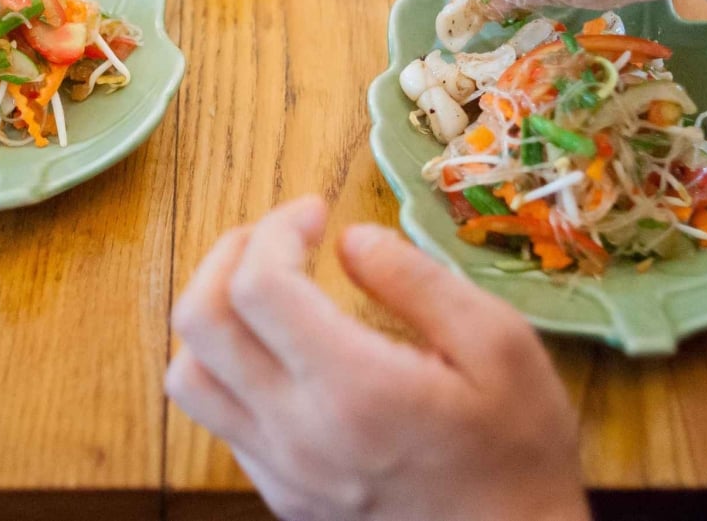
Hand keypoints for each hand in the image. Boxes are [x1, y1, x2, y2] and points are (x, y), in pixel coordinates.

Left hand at [165, 196, 589, 520]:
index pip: (258, 286)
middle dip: (229, 255)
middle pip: (200, 321)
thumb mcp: (500, 346)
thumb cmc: (518, 452)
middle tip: (280, 237)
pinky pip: (219, 420)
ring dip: (213, 315)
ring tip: (265, 290)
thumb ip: (418, 282)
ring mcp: (281, 470)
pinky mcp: (281, 495)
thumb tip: (350, 239)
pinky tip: (282, 352)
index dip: (277, 229)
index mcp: (353, 387)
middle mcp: (297, 432)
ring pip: (188, 377)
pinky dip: (228, 368)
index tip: (316, 213)